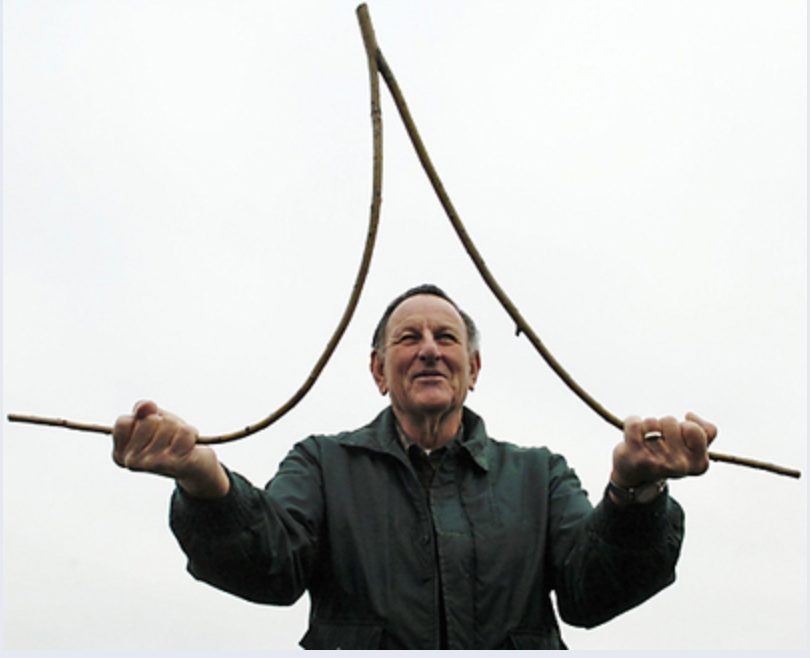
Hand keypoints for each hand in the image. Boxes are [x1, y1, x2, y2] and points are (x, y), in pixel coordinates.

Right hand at [112, 400, 229, 498]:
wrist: (194, 466)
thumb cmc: (170, 440)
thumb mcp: (153, 420)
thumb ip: (143, 409)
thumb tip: (147, 405)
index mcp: (121, 453)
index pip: (123, 421)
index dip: (141, 418)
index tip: (150, 430)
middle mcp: (131, 462)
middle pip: (148, 420)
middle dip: (163, 422)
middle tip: (169, 437)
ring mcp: (151, 464)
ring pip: (168, 423)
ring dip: (178, 427)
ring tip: (179, 441)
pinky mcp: (173, 464)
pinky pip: (185, 431)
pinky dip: (192, 432)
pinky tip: (190, 444)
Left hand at [611, 412, 717, 489]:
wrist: (637, 475)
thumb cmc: (668, 455)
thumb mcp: (694, 447)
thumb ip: (707, 431)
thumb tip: (689, 415)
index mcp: (699, 463)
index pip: (693, 429)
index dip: (683, 426)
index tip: (678, 437)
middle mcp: (680, 466)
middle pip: (670, 421)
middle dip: (664, 425)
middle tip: (659, 440)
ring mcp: (659, 463)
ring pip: (652, 422)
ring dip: (647, 425)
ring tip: (646, 439)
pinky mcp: (638, 458)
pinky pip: (634, 424)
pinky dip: (632, 422)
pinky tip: (633, 434)